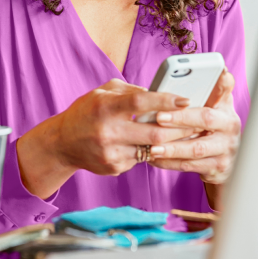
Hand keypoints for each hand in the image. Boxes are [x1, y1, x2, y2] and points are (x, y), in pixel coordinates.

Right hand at [17, 78, 193, 197]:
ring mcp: (111, 152)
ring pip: (151, 149)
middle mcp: (108, 131)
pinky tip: (157, 145)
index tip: (185, 100)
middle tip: (195, 122)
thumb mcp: (102, 93)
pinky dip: (151, 151)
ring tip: (184, 135)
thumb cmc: (85, 112)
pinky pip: (141, 159)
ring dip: (170, 143)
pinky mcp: (114, 168)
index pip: (141, 102)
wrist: (62, 144)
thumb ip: (130, 90)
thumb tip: (158, 92)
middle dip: (179, 128)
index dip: (166, 100)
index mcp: (105, 107)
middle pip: (154, 132)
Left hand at [148, 68, 240, 184]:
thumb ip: (211, 91)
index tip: (207, 77)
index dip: (217, 84)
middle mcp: (230, 128)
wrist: (224, 162)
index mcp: (226, 108)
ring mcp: (225, 149)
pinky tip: (155, 158)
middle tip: (159, 117)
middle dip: (181, 118)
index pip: (224, 91)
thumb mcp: (214, 108)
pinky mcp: (217, 168)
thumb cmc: (212, 129)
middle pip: (206, 120)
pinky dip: (170, 163)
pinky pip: (190, 166)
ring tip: (152, 146)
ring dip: (172, 148)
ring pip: (196, 148)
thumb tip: (215, 69)